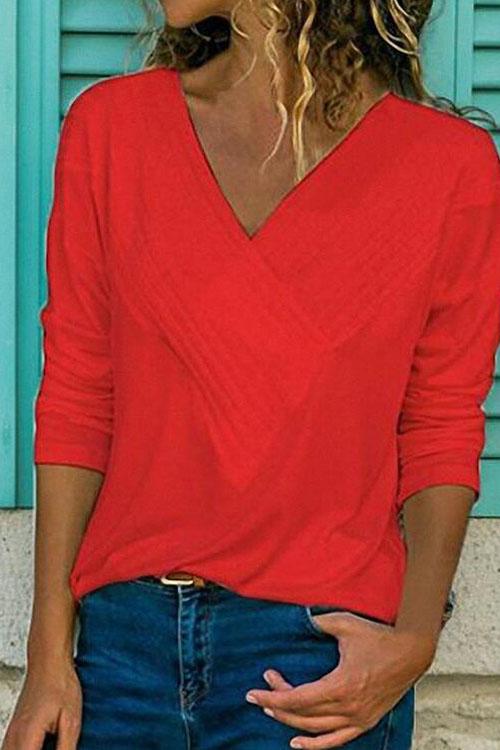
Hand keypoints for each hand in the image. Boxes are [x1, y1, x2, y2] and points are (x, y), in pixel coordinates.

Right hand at [1, 658, 81, 749]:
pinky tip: (41, 747)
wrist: (48, 663)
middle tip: (57, 746)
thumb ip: (66, 749)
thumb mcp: (70, 721)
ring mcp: (11, 735)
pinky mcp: (14, 732)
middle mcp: (13, 738)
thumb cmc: (60, 685)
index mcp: (27, 737)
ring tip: (50, 745)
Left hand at [245, 611, 434, 748]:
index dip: (272, 697)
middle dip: (277, 705)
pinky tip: (297, 743)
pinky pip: (336, 740)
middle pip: (302, 715)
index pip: (297, 699)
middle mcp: (348, 707)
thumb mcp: (345, 624)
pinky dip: (315, 745)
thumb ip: (319, 623)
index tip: (253, 693)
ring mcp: (357, 718)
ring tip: (272, 710)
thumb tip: (298, 618)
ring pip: (315, 729)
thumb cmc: (379, 637)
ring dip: (290, 722)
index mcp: (341, 685)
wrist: (411, 653)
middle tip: (261, 692)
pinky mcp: (365, 722)